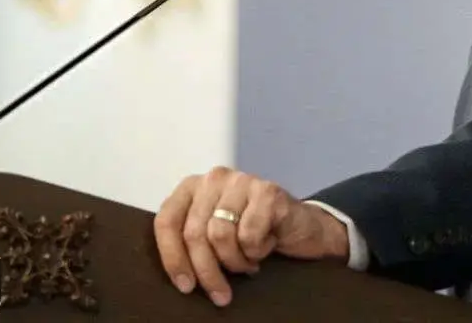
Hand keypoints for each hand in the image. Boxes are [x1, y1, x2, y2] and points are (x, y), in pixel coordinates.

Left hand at [153, 166, 349, 305]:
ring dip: (236, 261)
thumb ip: (191, 240)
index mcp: (193, 186)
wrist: (305, 229)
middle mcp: (214, 177)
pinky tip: (267, 245)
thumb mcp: (214, 235)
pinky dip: (257, 251)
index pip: (167, 220)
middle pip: (194, 233)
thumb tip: (174, 272)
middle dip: (207, 271)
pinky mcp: (268, 191)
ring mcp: (242, 181)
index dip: (172, 257)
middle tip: (221, 294)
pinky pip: (249, 235)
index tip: (185, 286)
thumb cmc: (254, 233)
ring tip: (248, 263)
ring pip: (220, 236)